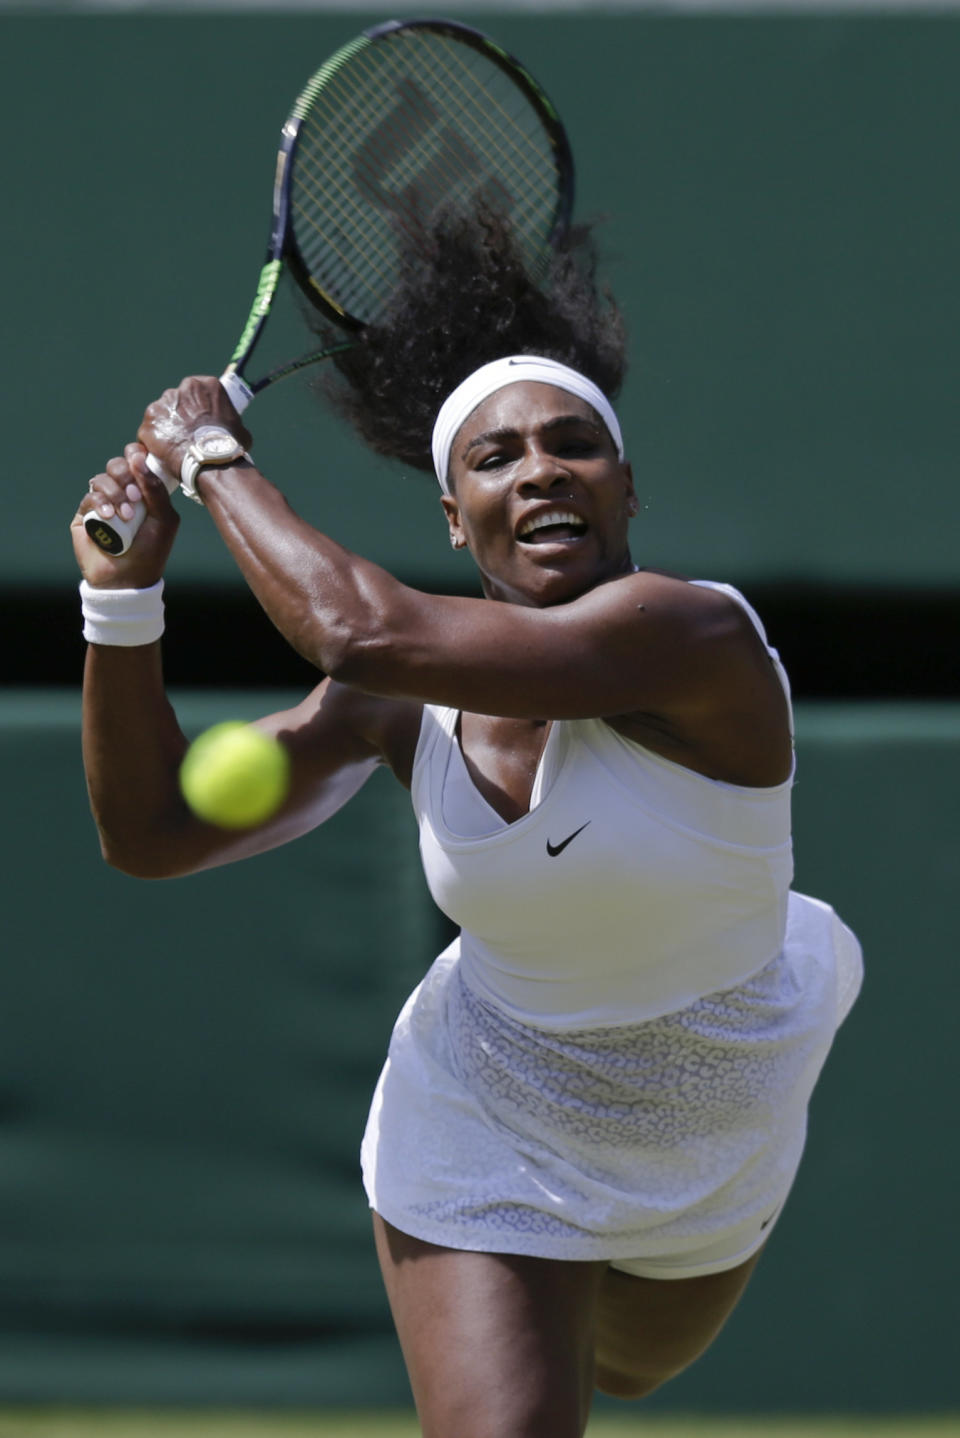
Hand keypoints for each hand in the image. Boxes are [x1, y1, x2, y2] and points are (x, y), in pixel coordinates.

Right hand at [72, 443, 178, 588]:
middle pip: (117, 465)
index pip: (136, 461)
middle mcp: (122, 493)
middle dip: (125, 476)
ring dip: (115, 493)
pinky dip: (100, 503)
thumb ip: (156, 489)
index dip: (136, 456)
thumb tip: (139, 458)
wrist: (128, 579)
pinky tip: (109, 517)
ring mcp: (103, 502)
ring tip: (125, 516)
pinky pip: (89, 496)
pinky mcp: (86, 514)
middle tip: (134, 497)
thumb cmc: (151, 551)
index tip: (140, 461)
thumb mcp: (164, 519)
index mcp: (143, 491)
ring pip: (102, 479)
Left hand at [138, 375, 252, 478]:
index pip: (196, 390)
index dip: (197, 406)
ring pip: (161, 416)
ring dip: (166, 427)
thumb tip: (234, 431)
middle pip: (177, 401)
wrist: (210, 460)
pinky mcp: (149, 423)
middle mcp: (181, 389)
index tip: (199, 419)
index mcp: (204, 385)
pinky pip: (148, 432)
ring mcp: (162, 405)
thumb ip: (231, 423)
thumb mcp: (240, 429)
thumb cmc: (228, 446)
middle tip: (188, 434)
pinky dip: (154, 442)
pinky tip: (162, 454)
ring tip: (176, 447)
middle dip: (180, 415)